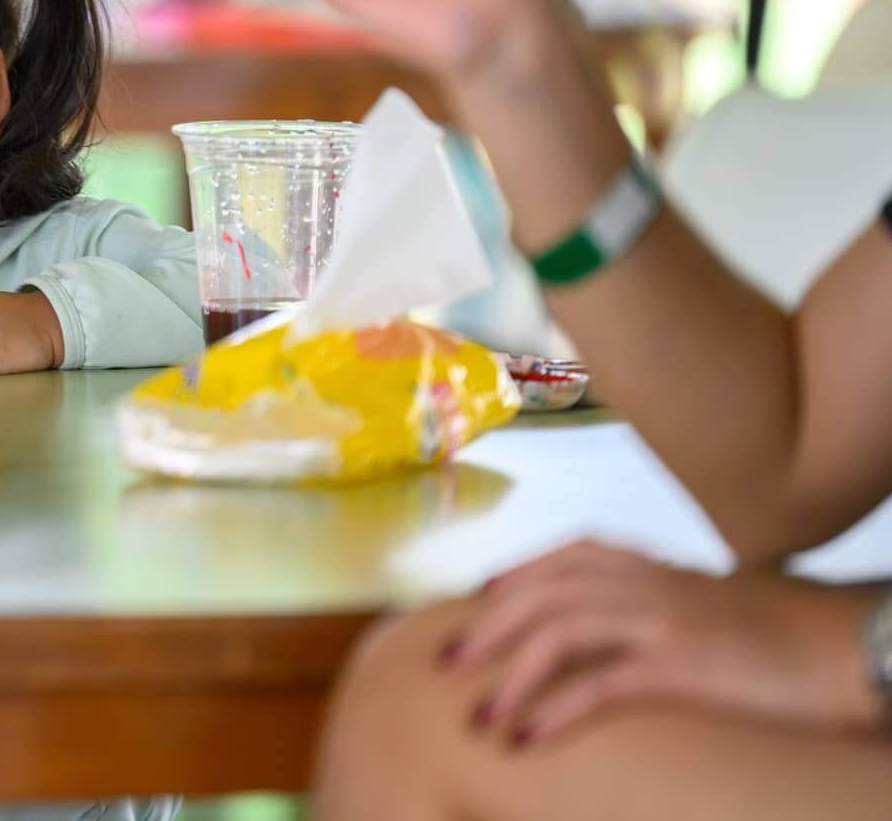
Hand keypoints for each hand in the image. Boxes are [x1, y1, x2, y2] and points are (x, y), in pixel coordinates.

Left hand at [440, 540, 882, 746]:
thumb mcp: (705, 602)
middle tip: (449, 665)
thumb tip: (614, 625)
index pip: (558, 556)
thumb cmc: (782, 633)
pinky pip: (595, 685)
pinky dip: (552, 710)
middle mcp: (643, 580)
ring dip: (508, 677)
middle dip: (486, 629)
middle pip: (538, 593)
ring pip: (555, 634)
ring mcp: (657, 618)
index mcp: (648, 563)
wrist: (845, 646)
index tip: (475, 601)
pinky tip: (528, 737)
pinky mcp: (677, 664)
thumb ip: (655, 601)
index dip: (509, 578)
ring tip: (481, 717)